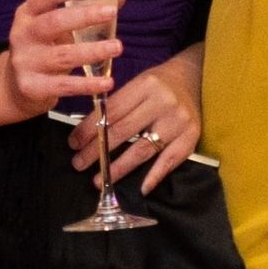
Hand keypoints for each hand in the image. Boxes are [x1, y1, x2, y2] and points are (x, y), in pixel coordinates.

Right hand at [5, 0, 118, 112]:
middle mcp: (22, 35)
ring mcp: (25, 62)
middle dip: (84, 16)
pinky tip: (108, 82)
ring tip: (117, 47)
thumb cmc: (45, 47)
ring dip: (92, 51)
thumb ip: (85, 10)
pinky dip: (88, 84)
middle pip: (53, 22)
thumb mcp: (57, 26)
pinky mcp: (31, 87)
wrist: (16, 85)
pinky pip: (64, 85)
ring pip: (63, 56)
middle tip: (111, 12)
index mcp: (27, 13)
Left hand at [75, 48, 204, 193]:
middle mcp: (163, 102)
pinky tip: (140, 189)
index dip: (89, 130)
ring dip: (118, 168)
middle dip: (97, 151)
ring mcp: (178, 121)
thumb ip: (117, 104)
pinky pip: (169, 161)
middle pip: (123, 131)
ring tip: (99, 180)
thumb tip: (86, 132)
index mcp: (145, 86)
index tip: (73, 144)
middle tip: (79, 164)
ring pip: (142, 150)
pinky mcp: (191, 137)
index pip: (111, 112)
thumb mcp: (137, 84)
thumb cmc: (158, 85)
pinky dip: (154, 176)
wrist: (194, 80)